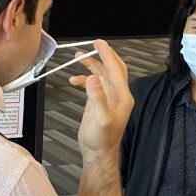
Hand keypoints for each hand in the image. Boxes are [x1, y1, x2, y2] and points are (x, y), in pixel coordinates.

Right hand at [69, 39, 133, 159]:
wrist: (97, 153)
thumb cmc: (102, 139)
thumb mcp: (100, 118)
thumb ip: (97, 97)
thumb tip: (92, 78)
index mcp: (122, 96)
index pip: (116, 69)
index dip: (107, 55)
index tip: (99, 43)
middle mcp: (117, 95)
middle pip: (112, 68)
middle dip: (102, 55)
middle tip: (93, 44)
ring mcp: (108, 98)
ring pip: (101, 75)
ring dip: (91, 65)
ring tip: (78, 57)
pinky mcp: (98, 102)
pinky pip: (92, 85)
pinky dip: (83, 80)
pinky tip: (73, 80)